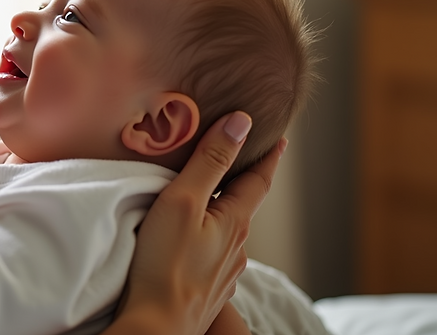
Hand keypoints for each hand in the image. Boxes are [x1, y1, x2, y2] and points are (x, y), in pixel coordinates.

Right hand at [108, 111, 283, 334]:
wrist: (156, 326)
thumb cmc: (164, 263)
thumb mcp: (184, 201)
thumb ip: (210, 162)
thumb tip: (241, 122)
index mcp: (234, 221)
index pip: (258, 180)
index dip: (268, 156)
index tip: (280, 139)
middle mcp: (236, 246)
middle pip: (242, 206)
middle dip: (241, 183)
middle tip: (236, 162)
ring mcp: (223, 271)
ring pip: (227, 232)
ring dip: (222, 213)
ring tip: (207, 201)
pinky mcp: (206, 288)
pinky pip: (212, 254)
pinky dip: (207, 239)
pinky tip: (192, 242)